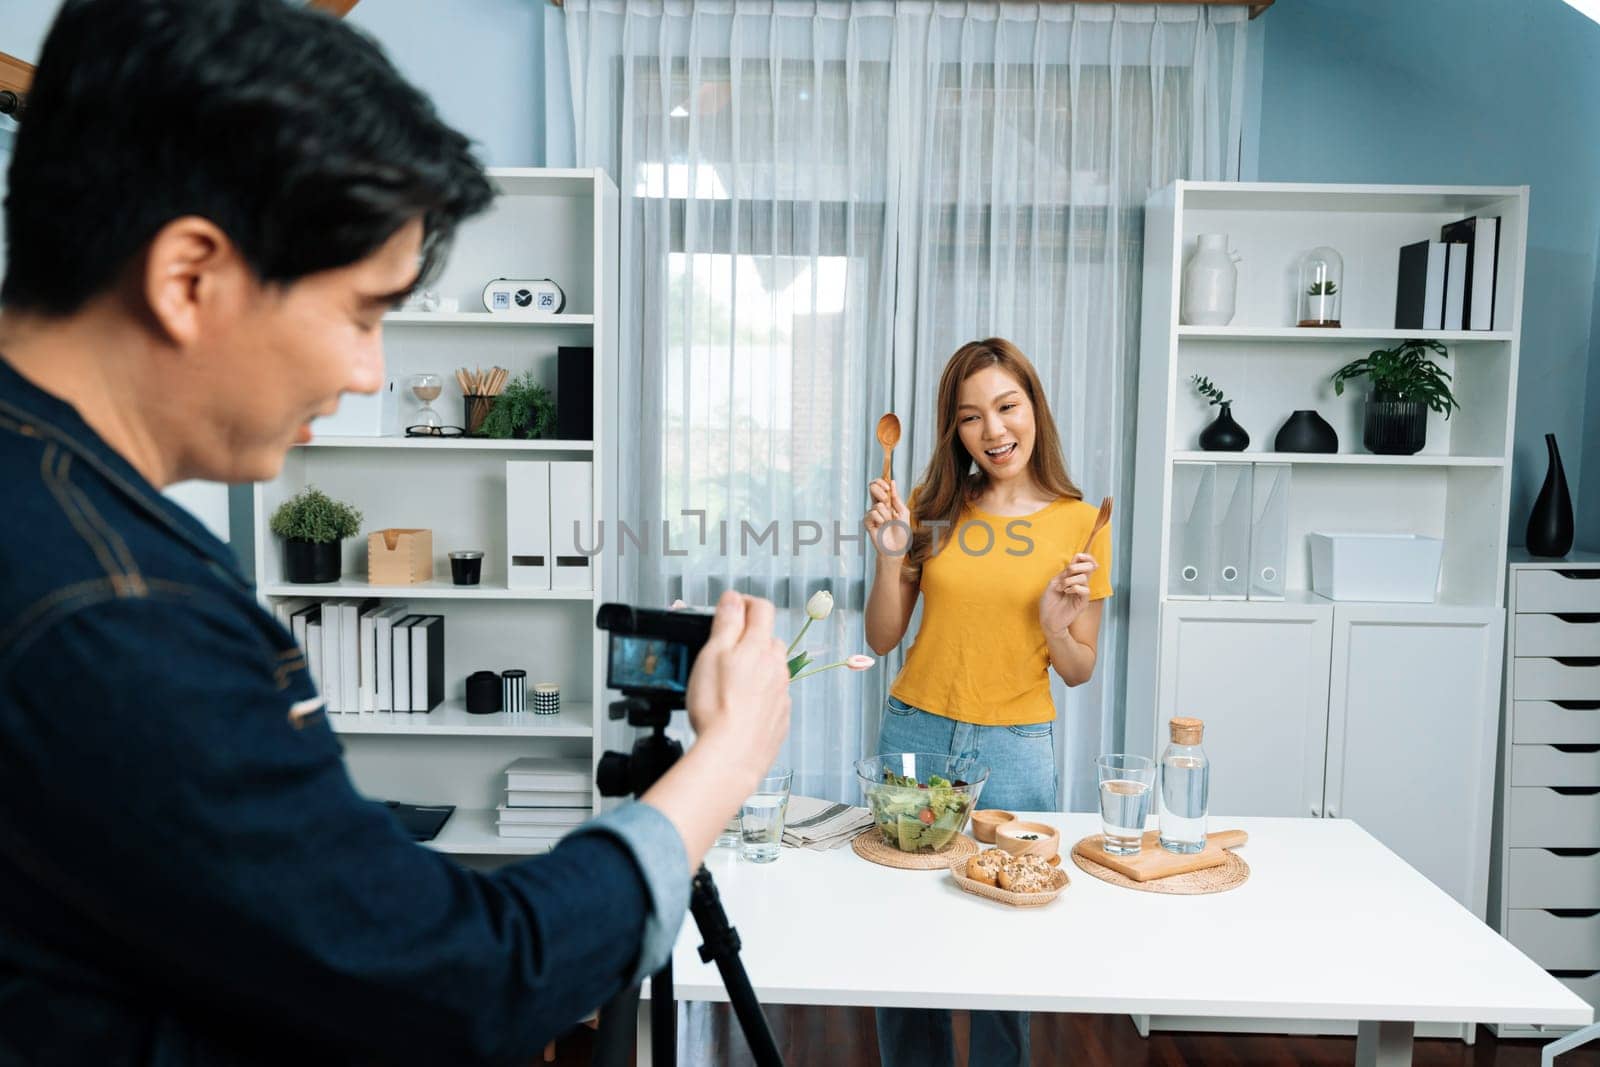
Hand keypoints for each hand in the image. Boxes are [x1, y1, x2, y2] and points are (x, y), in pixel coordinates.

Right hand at [685, 590, 791, 786]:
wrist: (731, 756)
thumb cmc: (717, 708)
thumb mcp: (712, 655)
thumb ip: (727, 623)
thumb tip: (734, 598)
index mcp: (759, 647)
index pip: (761, 609)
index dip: (745, 602)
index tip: (731, 607)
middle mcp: (777, 667)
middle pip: (768, 638)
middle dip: (750, 635)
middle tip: (725, 646)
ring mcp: (781, 693)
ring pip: (772, 668)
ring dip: (756, 666)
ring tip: (730, 680)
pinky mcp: (780, 718)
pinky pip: (772, 696)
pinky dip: (759, 694)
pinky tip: (739, 705)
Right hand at [864, 478, 910, 557]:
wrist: (896, 547)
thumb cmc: (902, 532)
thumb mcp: (904, 512)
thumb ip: (897, 497)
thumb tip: (892, 482)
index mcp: (886, 502)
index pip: (878, 485)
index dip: (881, 482)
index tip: (887, 487)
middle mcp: (877, 506)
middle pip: (872, 487)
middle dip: (881, 493)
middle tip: (887, 502)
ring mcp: (872, 514)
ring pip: (877, 505)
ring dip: (886, 515)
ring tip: (888, 523)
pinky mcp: (867, 522)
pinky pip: (872, 514)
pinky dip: (880, 520)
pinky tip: (881, 526)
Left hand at [1039, 553, 1095, 637]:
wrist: (1047, 619)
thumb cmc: (1049, 603)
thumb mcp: (1053, 584)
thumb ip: (1063, 574)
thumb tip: (1072, 566)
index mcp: (1072, 578)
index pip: (1086, 564)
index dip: (1086, 557)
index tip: (1078, 556)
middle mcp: (1079, 584)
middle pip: (1090, 568)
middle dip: (1079, 566)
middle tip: (1068, 571)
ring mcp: (1082, 593)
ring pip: (1085, 578)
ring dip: (1070, 580)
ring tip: (1062, 587)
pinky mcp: (1082, 602)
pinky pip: (1085, 590)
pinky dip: (1074, 588)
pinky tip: (1066, 592)